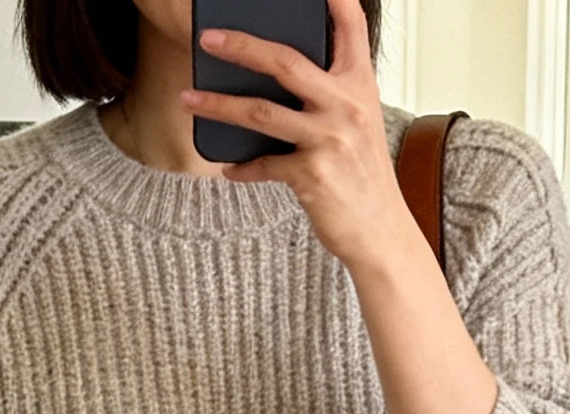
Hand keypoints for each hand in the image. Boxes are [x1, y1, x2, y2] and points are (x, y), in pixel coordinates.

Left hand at [183, 0, 415, 274]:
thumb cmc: (365, 176)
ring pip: (261, 113)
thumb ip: (331, 93)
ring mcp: (329, 140)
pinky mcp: (312, 175)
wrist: (381, 231)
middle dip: (241, 46)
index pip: (350, 25)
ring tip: (189, 99)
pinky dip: (242, 167)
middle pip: (285, 62)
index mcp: (359, 85)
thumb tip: (281, 72)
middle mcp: (346, 106)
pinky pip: (263, 164)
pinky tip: (229, 168)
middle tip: (208, 40)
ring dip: (219, 105)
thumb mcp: (360, 122)